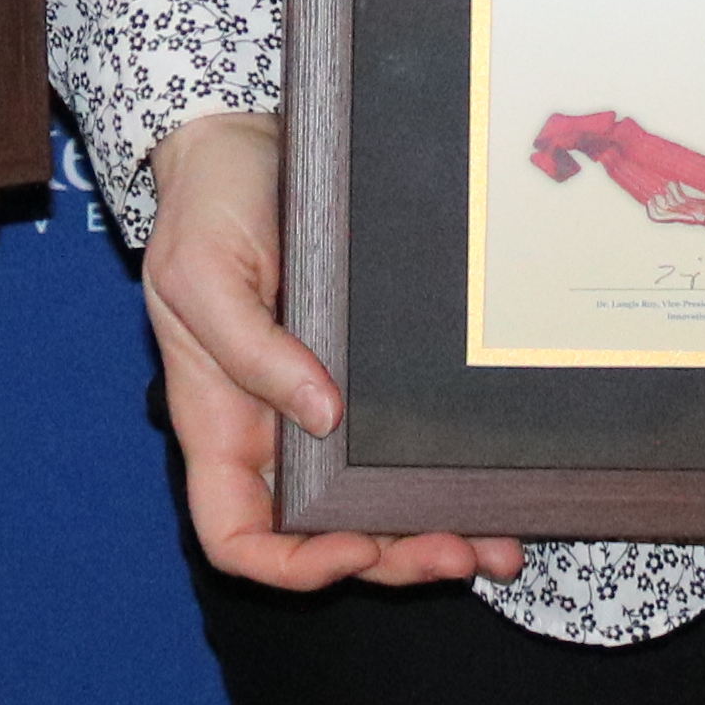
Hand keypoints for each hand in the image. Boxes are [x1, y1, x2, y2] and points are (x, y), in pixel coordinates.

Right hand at [142, 110, 521, 592]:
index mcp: (219, 423)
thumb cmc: (206, 206)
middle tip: (460, 550)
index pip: (238, 535)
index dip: (292, 563)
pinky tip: (494, 482)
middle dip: (393, 555)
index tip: (353, 547)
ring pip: (375, 501)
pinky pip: (402, 441)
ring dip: (435, 530)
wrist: (244, 141)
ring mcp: (321, 405)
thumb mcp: (204, 271)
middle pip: (327, 533)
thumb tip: (321, 414)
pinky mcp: (365, 373)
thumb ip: (252, 349)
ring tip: (500, 544)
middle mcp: (273, 430)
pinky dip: (447, 472)